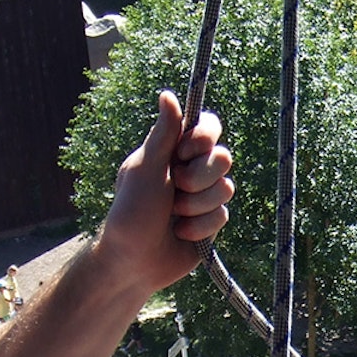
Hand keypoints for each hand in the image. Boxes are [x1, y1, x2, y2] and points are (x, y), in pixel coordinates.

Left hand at [94, 90, 234, 293]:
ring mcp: (203, 196)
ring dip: (196, 206)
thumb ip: (162, 134)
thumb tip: (167, 93)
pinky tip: (180, 234)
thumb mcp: (145, 169)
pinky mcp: (211, 222)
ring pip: (226, 189)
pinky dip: (199, 227)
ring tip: (172, 216)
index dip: (204, 138)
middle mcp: (191, 170)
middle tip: (174, 189)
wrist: (133, 263)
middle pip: (223, 157)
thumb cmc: (130, 213)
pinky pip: (223, 215)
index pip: (208, 127)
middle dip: (199, 178)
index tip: (183, 153)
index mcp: (172, 151)